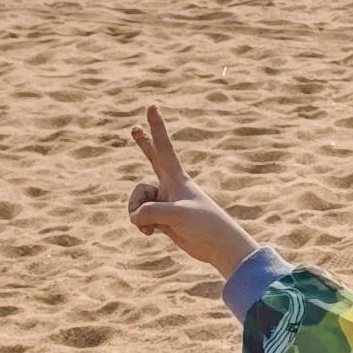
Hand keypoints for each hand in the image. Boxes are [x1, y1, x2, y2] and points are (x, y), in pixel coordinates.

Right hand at [126, 106, 260, 275]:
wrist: (218, 246)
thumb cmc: (204, 225)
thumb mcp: (175, 216)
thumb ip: (150, 212)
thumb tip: (134, 217)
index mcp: (177, 177)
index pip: (164, 146)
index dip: (156, 127)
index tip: (152, 106)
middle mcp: (169, 186)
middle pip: (152, 159)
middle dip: (143, 145)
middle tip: (134, 128)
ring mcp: (165, 202)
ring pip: (137, 201)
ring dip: (137, 214)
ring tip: (152, 227)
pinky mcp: (162, 218)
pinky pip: (139, 217)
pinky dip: (141, 225)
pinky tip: (152, 234)